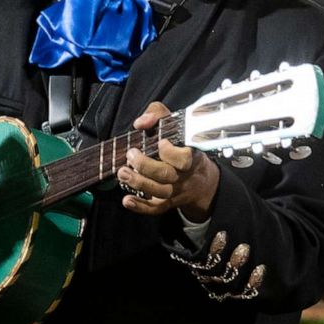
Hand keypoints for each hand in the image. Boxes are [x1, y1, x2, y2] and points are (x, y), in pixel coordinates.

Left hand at [117, 102, 220, 219]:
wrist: (202, 180)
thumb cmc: (184, 146)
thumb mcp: (178, 125)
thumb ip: (160, 115)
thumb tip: (141, 122)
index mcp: (192, 156)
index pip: (185, 159)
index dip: (171, 153)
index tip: (160, 142)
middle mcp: (185, 175)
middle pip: (166, 175)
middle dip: (146, 166)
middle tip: (131, 155)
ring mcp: (177, 191)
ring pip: (159, 191)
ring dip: (138, 183)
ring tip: (122, 173)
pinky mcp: (168, 203)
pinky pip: (155, 209)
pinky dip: (140, 207)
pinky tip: (127, 200)